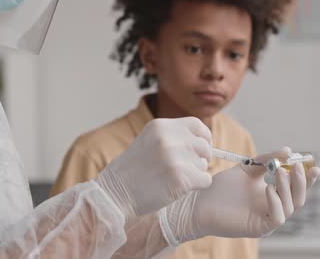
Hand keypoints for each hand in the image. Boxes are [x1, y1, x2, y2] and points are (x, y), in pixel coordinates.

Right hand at [96, 117, 212, 217]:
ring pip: (205, 164)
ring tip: (173, 179)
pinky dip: (197, 186)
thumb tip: (204, 143)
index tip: (199, 151)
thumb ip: (172, 137)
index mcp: (160, 126)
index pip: (197, 125)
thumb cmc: (132, 171)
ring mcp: (175, 157)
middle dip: (200, 159)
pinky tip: (178, 188)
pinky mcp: (180, 178)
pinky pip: (205, 180)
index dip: (204, 138)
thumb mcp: (149, 142)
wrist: (114, 193)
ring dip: (195, 173)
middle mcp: (169, 137)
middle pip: (204, 146)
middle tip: (185, 170)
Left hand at [158, 147, 319, 244]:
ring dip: (287, 187)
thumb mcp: (247, 169)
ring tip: (279, 172)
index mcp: (273, 195)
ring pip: (290, 206)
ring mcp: (267, 219)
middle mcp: (273, 208)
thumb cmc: (222, 188)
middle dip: (301, 181)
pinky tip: (268, 188)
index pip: (296, 187)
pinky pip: (277, 218)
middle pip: (298, 197)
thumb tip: (288, 150)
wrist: (200, 201)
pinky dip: (276, 202)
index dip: (307, 177)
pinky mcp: (259, 228)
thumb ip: (266, 160)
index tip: (313, 164)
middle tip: (297, 166)